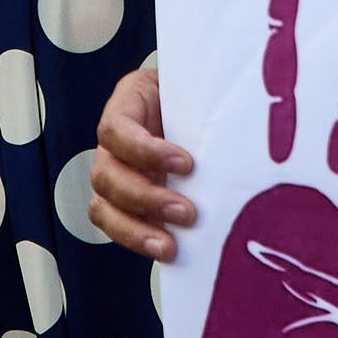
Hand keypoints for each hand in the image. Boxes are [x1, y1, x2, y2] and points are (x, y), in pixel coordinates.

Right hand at [92, 61, 194, 258]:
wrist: (200, 104)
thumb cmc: (199, 94)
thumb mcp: (199, 88)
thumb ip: (205, 107)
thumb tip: (234, 135)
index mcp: (129, 102)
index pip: (116, 129)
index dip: (145, 151)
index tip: (187, 164)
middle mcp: (113, 142)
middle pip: (105, 175)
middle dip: (145, 198)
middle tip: (188, 213)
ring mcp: (115, 173)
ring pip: (103, 207)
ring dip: (136, 230)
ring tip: (170, 246)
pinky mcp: (124, 202)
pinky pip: (118, 226)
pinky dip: (139, 240)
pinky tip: (168, 249)